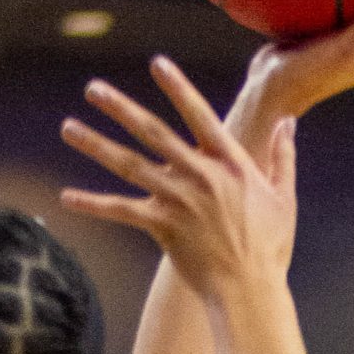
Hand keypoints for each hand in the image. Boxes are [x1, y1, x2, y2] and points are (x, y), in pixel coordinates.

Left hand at [61, 57, 296, 304]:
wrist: (248, 289)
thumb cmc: (270, 247)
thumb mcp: (283, 197)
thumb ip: (283, 156)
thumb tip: (287, 122)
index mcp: (230, 163)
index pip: (199, 115)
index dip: (178, 88)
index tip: (157, 63)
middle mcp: (199, 175)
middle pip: (152, 132)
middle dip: (120, 108)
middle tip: (93, 89)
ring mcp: (177, 199)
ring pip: (128, 164)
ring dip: (96, 144)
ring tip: (68, 127)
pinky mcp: (161, 226)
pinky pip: (120, 211)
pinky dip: (93, 203)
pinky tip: (66, 197)